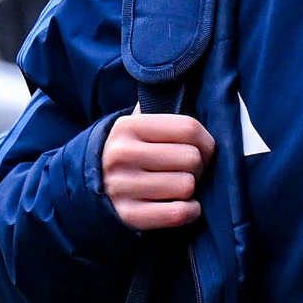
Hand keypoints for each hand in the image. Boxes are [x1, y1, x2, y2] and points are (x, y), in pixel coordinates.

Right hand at [101, 113, 214, 229]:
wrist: (96, 186)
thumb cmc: (133, 153)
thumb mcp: (139, 125)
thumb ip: (164, 109)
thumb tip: (194, 88)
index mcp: (127, 127)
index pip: (189, 128)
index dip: (206, 141)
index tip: (201, 149)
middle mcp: (121, 155)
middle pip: (191, 158)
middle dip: (198, 167)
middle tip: (188, 170)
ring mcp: (122, 186)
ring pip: (186, 186)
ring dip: (192, 190)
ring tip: (179, 186)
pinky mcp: (128, 215)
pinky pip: (178, 213)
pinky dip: (190, 211)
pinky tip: (184, 206)